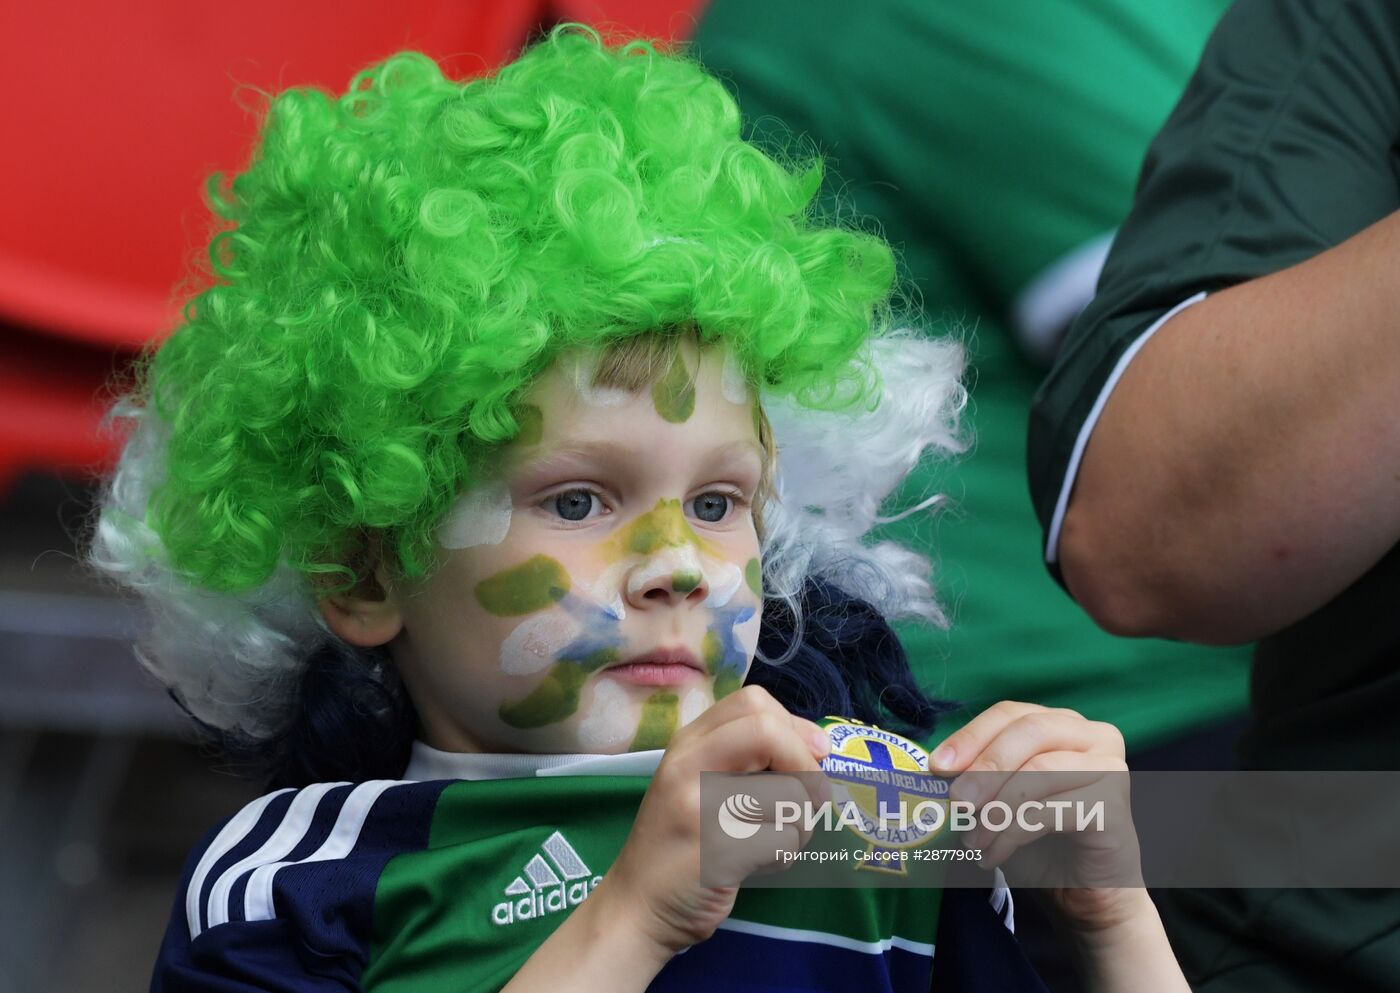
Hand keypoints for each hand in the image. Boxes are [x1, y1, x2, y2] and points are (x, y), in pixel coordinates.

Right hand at [597, 686, 830, 958]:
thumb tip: (815, 745)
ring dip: (801, 822)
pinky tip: (761, 863)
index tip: (812, 756)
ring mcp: (699, 807)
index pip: (752, 701)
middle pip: (769, 731)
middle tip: (812, 799)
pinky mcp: (716, 851)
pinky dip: (785, 854)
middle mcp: (689, 766)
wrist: (637, 907)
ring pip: (788, 792)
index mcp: (688, 744)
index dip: (795, 726)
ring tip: (777, 839)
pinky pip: (783, 839)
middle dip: (806, 765)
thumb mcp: (698, 783)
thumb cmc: (679, 843)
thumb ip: (744, 757)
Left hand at [929, 701, 1143, 934]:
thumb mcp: (999, 801)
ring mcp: (1110, 767)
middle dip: (984, 767)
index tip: (937, 766)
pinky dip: (1013, 833)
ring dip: (996, 809)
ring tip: (972, 840)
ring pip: (1040, 771)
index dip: (971, 736)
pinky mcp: (1115, 806)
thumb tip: (935, 769)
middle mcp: (1093, 736)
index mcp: (1061, 724)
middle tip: (955, 803)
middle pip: (1029, 731)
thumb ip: (975, 778)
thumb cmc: (1040, 842)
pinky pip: (1053, 811)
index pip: (1010, 714)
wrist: (1085, 894)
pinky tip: (994, 855)